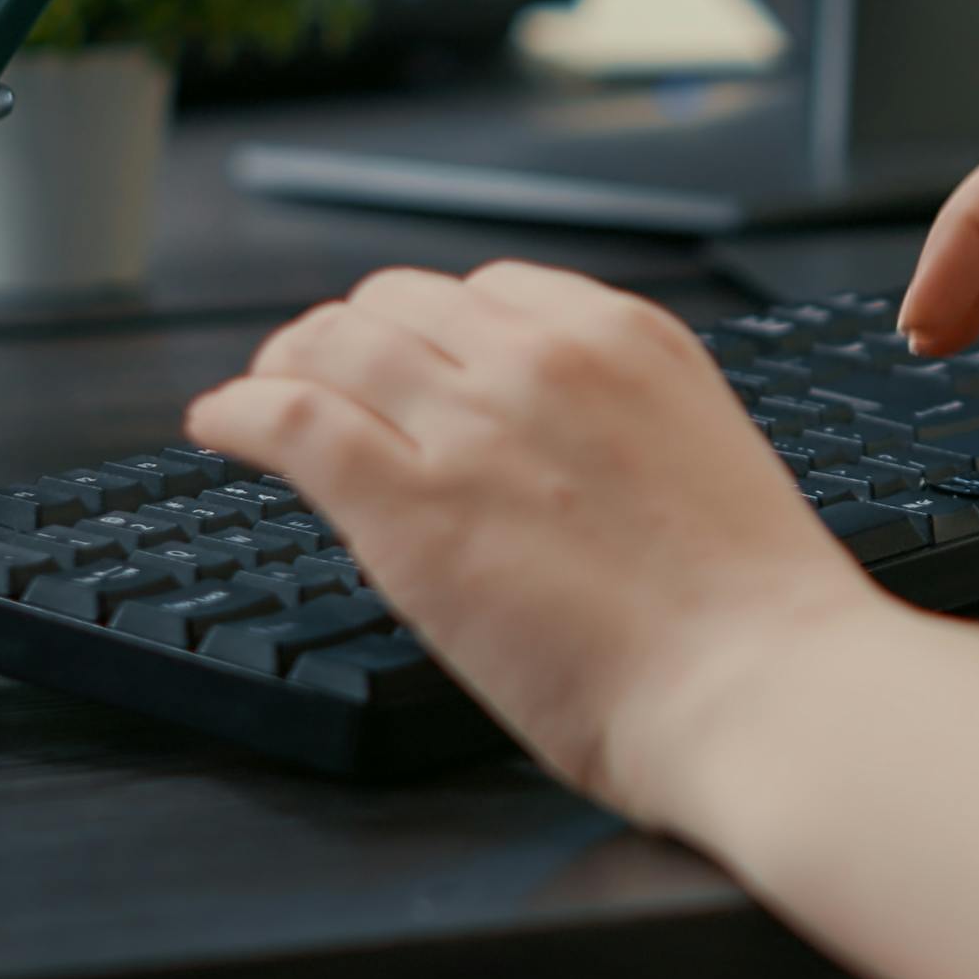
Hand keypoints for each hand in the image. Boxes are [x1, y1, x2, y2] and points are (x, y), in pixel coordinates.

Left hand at [186, 262, 898, 821]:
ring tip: (259, 395)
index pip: (490, 291)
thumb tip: (543, 450)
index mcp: (628, 338)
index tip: (411, 364)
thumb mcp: (695, 458)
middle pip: (399, 304)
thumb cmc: (745, 615)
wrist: (757, 688)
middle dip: (354, 341)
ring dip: (285, 365)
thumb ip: (616, 428)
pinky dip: (239, 411)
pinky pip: (287, 417)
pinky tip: (221, 424)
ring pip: (331, 344)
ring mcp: (470, 424)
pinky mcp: (405, 502)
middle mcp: (543, 357)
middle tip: (320, 380)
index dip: (433, 329)